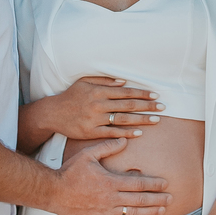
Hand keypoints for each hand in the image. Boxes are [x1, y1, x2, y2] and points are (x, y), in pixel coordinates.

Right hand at [48, 76, 165, 140]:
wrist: (53, 114)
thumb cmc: (71, 96)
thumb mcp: (85, 82)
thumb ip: (104, 81)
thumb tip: (124, 82)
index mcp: (98, 91)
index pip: (125, 92)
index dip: (142, 93)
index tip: (155, 95)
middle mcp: (98, 104)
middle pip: (128, 105)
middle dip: (147, 106)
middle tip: (163, 107)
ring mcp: (95, 119)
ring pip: (123, 119)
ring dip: (142, 119)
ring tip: (156, 119)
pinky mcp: (91, 132)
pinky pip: (112, 133)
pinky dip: (127, 133)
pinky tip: (139, 133)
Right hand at [52, 138, 171, 214]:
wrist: (53, 193)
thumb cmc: (70, 172)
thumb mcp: (88, 154)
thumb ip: (107, 147)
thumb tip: (125, 140)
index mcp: (110, 182)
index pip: (138, 184)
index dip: (154, 184)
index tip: (165, 183)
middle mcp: (111, 198)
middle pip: (140, 201)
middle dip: (157, 199)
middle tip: (171, 198)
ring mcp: (105, 211)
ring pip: (133, 214)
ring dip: (150, 212)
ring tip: (163, 211)